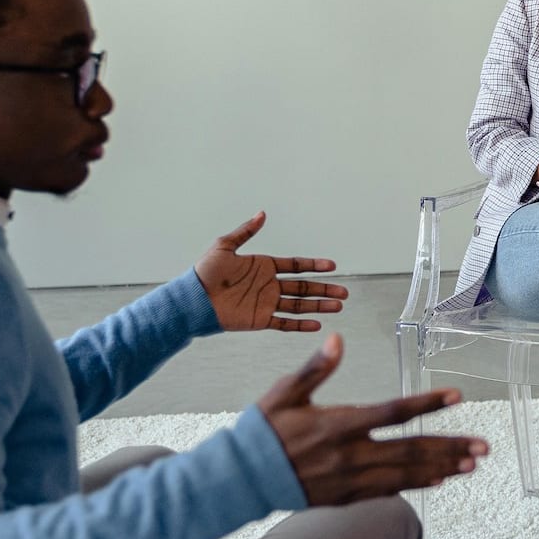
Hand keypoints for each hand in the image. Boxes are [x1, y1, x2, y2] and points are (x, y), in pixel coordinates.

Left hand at [194, 212, 348, 332]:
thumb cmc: (206, 272)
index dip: (314, 265)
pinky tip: (316, 324)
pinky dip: (301, 325)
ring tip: (338, 306)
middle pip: (303, 287)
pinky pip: (285, 323)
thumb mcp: (225, 245)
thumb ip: (246, 231)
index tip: (332, 266)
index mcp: (264, 266)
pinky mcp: (260, 320)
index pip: (295, 266)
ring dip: (319, 306)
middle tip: (344, 292)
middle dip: (324, 289)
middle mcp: (269, 285)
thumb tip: (262, 214)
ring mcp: (266, 303)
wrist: (193, 299)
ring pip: (299, 305)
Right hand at [259, 336, 488, 504]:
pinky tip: (439, 480)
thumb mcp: (285, 393)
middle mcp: (349, 455)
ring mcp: (349, 479)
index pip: (393, 412)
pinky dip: (416, 485)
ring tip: (471, 464)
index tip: (456, 396)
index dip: (426, 404)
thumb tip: (337, 339)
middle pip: (410, 450)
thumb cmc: (262, 430)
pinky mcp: (345, 497)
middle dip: (450, 447)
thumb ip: (315, 368)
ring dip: (441, 468)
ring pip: (405, 474)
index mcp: (338, 424)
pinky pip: (388, 491)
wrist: (240, 479)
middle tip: (483, 446)